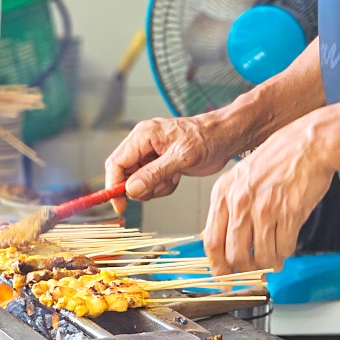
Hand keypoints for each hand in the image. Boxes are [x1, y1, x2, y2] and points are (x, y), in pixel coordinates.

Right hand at [105, 113, 243, 203]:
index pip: (117, 163)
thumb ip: (154, 173)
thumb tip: (131, 189)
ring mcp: (151, 155)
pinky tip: (176, 177)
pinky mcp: (160, 164)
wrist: (225, 138)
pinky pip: (151, 183)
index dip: (114, 184)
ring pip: (138, 182)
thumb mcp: (181, 158)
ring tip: (172, 178)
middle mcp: (143, 144)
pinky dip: (163, 187)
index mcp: (143, 135)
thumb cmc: (206, 138)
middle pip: (125, 174)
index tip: (120, 204)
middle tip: (158, 187)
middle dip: (139, 187)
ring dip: (154, 188)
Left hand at [204, 118, 333, 273]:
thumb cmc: (275, 160)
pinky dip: (285, 254)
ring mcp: (264, 209)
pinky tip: (286, 247)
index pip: (211, 241)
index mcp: (223, 193)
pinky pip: (284, 248)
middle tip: (253, 271)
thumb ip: (229, 206)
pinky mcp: (289, 214)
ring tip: (274, 260)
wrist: (307, 145)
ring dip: (268, 264)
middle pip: (234, 254)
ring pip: (261, 256)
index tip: (223, 277)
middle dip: (245, 269)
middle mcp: (240, 202)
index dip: (217, 265)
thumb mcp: (240, 178)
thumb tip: (223, 240)